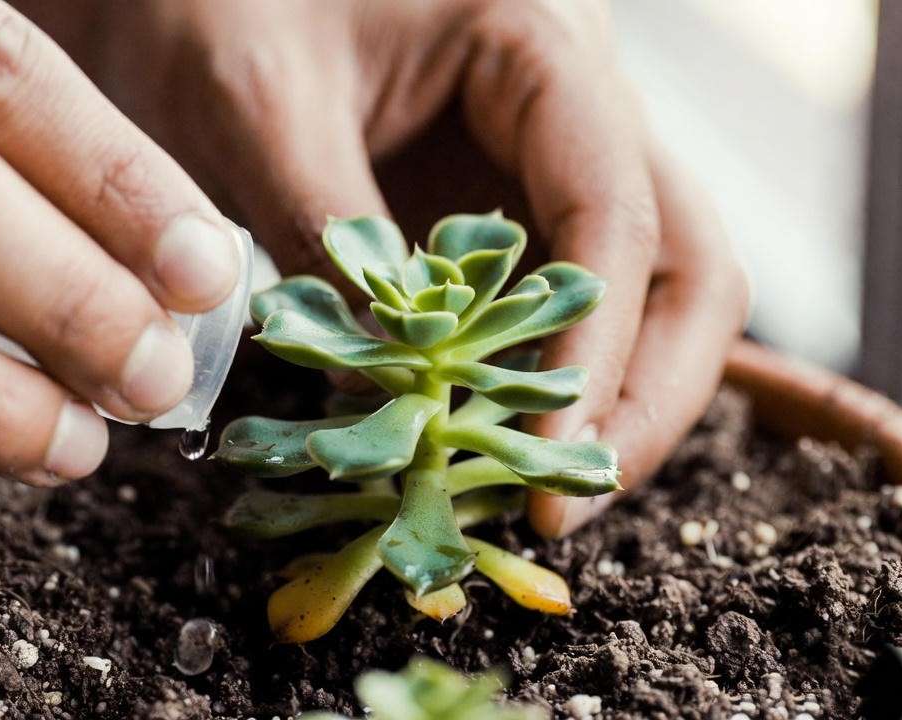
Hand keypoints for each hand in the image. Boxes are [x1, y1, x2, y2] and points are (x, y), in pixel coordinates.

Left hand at [35, 0, 748, 535]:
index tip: (541, 455)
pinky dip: (541, 378)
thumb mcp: (258, 111)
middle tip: (564, 503)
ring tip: (527, 492)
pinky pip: (562, 301)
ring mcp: (547, 156)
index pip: (614, 214)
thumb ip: (331, 242)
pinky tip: (487, 440)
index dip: (593, 351)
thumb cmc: (216, 1)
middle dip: (642, 392)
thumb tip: (391, 393)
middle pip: (685, 259)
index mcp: (538, 43)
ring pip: (646, 288)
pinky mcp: (504, 203)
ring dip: (606, 397)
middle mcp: (575, 100)